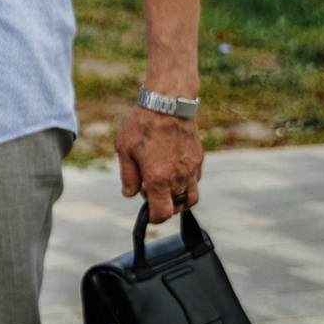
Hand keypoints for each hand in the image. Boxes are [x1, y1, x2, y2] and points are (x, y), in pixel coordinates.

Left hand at [115, 105, 201, 223]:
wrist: (168, 104)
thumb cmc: (142, 125)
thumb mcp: (124, 150)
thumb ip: (128, 175)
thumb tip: (130, 193)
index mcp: (159, 179)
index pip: (162, 213)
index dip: (154, 218)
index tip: (148, 216)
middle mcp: (179, 178)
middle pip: (178, 208)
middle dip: (164, 206)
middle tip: (149, 191)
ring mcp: (192, 169)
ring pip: (191, 197)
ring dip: (178, 198)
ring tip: (163, 185)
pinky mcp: (199, 159)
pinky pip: (195, 180)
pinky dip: (185, 183)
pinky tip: (171, 169)